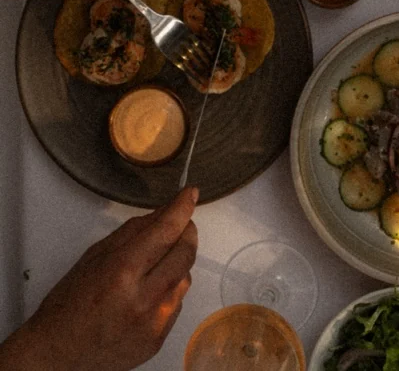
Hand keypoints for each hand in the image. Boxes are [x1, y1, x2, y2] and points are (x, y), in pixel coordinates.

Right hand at [0, 189, 198, 370]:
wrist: (58, 355)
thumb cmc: (69, 302)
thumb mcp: (95, 256)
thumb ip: (133, 232)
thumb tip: (165, 211)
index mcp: (122, 272)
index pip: (165, 232)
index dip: (182, 208)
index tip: (191, 193)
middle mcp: (144, 298)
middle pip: (185, 253)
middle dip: (187, 232)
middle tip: (180, 224)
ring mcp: (154, 323)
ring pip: (185, 278)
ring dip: (178, 262)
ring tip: (155, 264)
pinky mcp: (159, 340)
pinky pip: (176, 303)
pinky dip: (169, 290)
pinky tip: (148, 293)